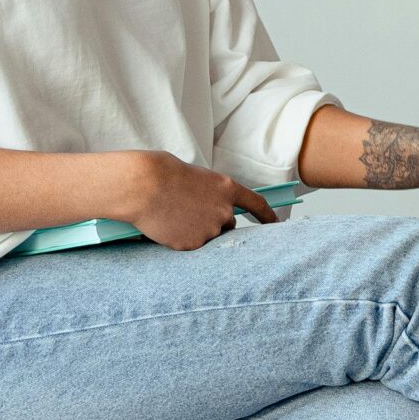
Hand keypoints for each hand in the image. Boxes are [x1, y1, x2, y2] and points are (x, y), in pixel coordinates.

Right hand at [114, 151, 277, 249]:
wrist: (143, 186)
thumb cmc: (163, 174)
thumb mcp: (196, 177)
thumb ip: (209, 194)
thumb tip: (206, 208)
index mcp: (227, 189)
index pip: (257, 204)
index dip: (267, 215)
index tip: (275, 223)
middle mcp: (224, 211)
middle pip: (227, 224)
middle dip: (213, 222)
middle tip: (190, 214)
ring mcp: (209, 230)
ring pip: (207, 236)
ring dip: (195, 230)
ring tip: (173, 216)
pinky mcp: (192, 244)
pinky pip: (189, 245)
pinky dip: (179, 238)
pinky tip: (166, 226)